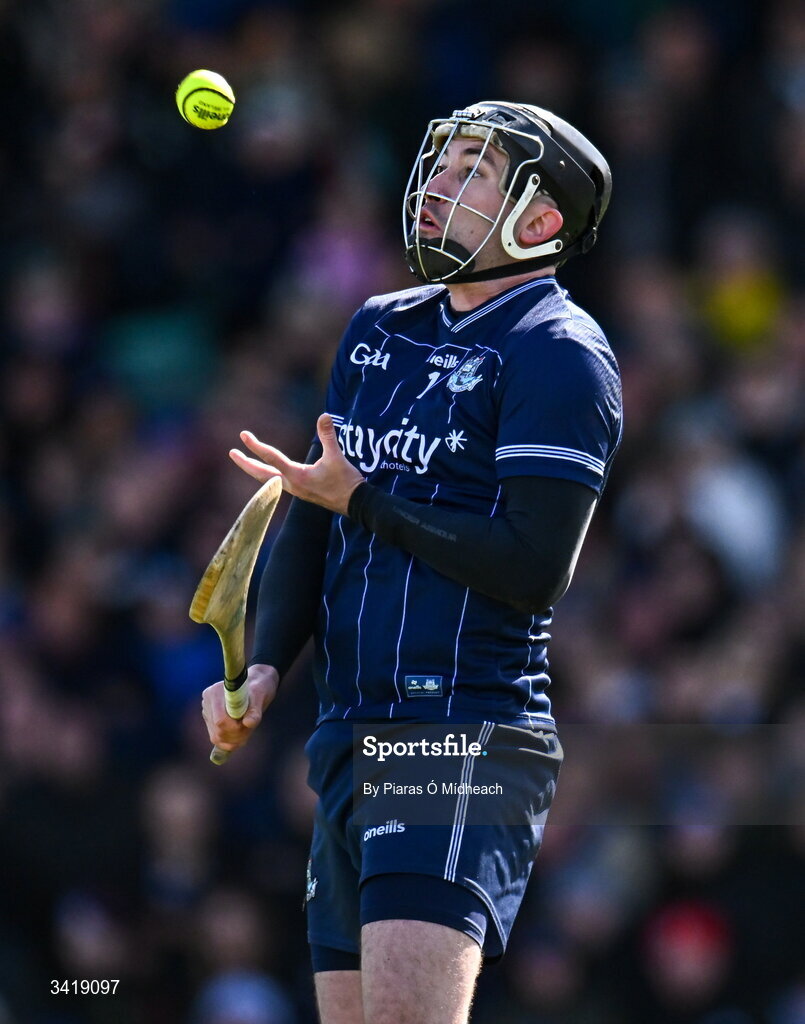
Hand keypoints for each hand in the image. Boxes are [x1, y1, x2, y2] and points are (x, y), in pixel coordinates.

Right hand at [201, 664, 278, 754]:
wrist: (255, 686)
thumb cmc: (258, 688)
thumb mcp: (260, 696)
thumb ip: (254, 710)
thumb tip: (249, 723)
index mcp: (216, 692)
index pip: (220, 720)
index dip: (235, 728)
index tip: (248, 724)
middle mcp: (207, 702)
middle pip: (218, 731)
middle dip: (237, 735)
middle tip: (251, 728)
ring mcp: (207, 712)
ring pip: (217, 737)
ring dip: (235, 739)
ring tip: (248, 729)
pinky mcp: (210, 720)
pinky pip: (218, 739)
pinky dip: (231, 741)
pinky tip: (242, 734)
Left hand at [229, 413, 364, 515]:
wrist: (355, 504)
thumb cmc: (346, 481)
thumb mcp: (337, 457)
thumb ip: (328, 435)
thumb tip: (324, 415)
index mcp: (297, 476)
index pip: (271, 458)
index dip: (256, 445)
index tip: (243, 435)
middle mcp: (291, 485)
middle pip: (261, 474)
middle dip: (245, 463)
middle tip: (232, 453)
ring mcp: (295, 490)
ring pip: (267, 480)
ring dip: (254, 470)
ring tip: (244, 461)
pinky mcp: (300, 492)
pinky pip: (276, 484)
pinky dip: (267, 476)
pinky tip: (267, 472)